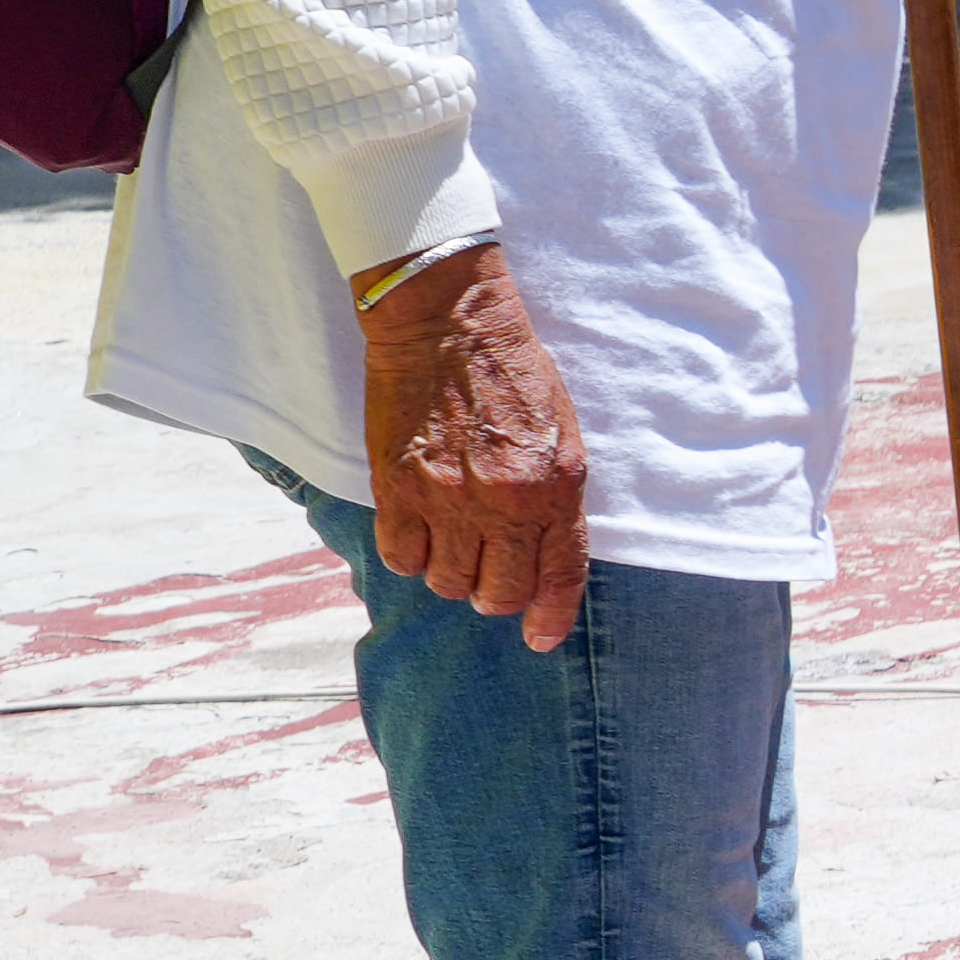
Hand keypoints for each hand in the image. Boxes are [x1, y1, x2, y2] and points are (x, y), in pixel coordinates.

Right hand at [358, 244, 590, 651]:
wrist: (448, 323)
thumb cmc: (512, 371)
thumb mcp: (562, 434)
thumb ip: (557, 496)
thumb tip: (546, 551)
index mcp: (556, 487)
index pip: (560, 575)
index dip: (550, 615)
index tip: (539, 637)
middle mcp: (505, 501)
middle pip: (499, 592)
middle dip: (497, 596)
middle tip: (489, 578)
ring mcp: (448, 496)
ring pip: (448, 581)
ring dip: (451, 575)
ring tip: (452, 547)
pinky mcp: (396, 485)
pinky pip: (400, 556)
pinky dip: (409, 556)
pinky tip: (416, 534)